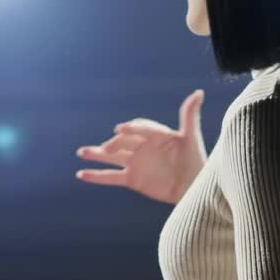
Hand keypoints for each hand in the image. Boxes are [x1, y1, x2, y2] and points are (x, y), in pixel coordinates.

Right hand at [75, 89, 207, 204]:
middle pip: (122, 142)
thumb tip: (198, 92)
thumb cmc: (195, 161)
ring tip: (81, 152)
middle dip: (113, 144)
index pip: (139, 128)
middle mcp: (141, 146)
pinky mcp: (132, 179)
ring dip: (96, 154)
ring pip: (112, 157)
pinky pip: (111, 177)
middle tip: (107, 148)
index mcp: (154, 134)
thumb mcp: (191, 138)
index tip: (121, 130)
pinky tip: (81, 174)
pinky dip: (96, 176)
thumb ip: (189, 116)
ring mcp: (135, 162)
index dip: (131, 129)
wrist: (194, 187)